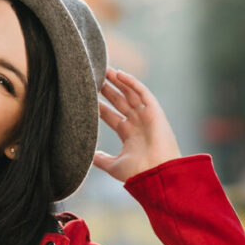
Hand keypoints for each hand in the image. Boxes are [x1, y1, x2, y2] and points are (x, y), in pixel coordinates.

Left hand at [92, 67, 181, 182]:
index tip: (87, 97)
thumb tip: (89, 155)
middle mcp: (138, 124)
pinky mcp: (155, 112)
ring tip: (104, 70)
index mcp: (129, 135)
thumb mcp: (114, 165)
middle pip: (120, 102)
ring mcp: (146, 117)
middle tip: (94, 77)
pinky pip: (143, 92)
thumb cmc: (138, 173)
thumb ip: (101, 159)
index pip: (111, 115)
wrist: (156, 175)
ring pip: (130, 94)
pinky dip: (132, 82)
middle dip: (108, 90)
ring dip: (118, 82)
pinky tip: (119, 74)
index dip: (100, 106)